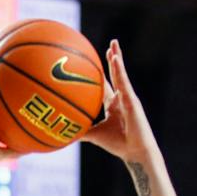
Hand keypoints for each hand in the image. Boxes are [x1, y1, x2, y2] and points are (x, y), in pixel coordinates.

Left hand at [82, 39, 155, 161]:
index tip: (95, 61)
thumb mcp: (94, 135)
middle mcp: (121, 98)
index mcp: (113, 105)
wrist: (134, 151)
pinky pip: (124, 81)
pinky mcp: (132, 99)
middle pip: (117, 74)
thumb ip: (81, 131)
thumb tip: (61, 133)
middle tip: (111, 45)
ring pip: (121, 74)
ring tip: (113, 44)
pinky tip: (115, 58)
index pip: (107, 85)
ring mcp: (128, 97)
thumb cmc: (118, 144)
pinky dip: (120, 69)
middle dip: (114, 59)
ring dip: (117, 58)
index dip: (103, 73)